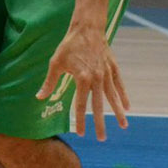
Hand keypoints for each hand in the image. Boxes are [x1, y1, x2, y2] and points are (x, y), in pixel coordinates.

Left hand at [36, 22, 129, 141]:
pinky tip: (128, 107)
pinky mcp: (113, 67)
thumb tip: (39, 97)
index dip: (80, 120)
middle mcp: (97, 79)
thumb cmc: (69, 45)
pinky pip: (119, 85)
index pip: (80, 105)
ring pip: (113, 97)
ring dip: (118, 112)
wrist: (87, 28)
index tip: (80, 133)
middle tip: (102, 139)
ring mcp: (107, 74)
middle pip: (98, 106)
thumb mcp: (55, 63)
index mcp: (82, 79)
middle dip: (100, 123)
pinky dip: (123, 96)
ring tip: (123, 126)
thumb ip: (49, 82)